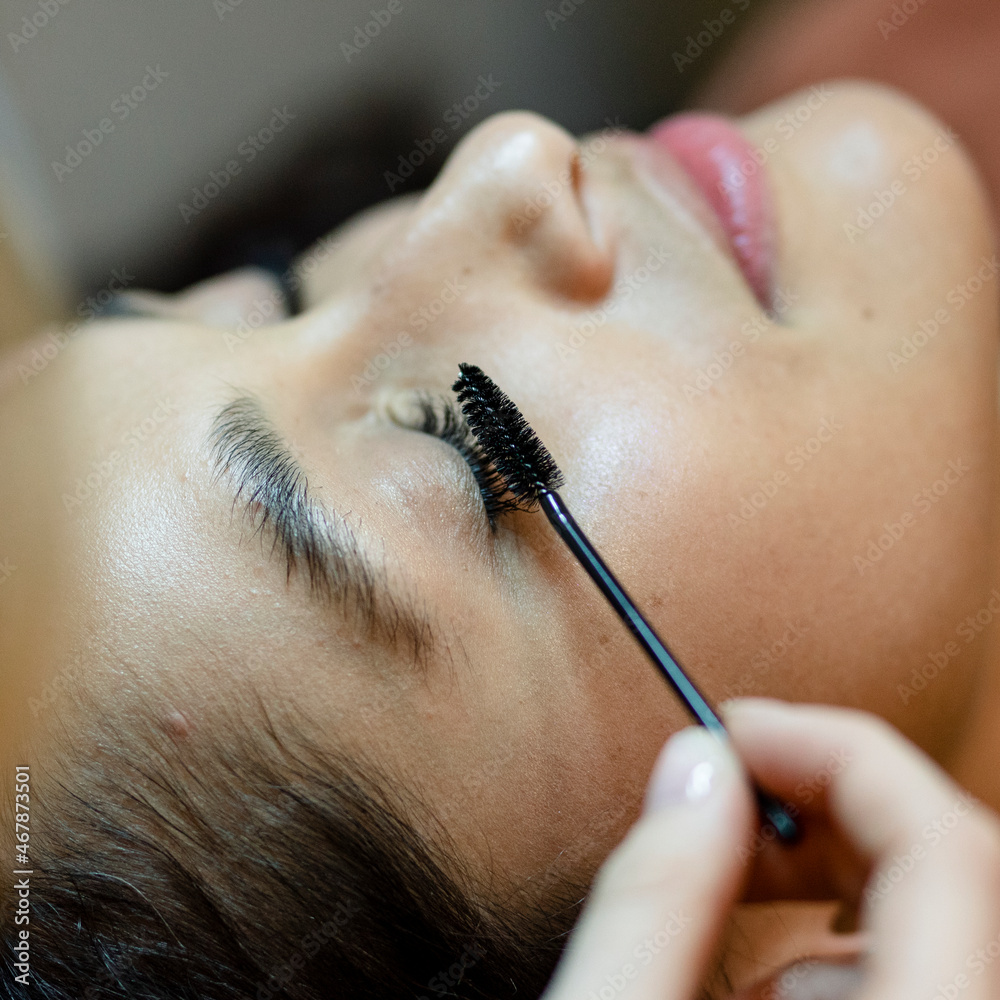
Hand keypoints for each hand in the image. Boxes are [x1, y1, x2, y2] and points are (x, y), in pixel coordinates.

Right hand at [541, 700, 999, 998]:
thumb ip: (653, 900)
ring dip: (830, 879)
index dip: (840, 753)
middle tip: (729, 790)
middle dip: (830, 802)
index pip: (944, 850)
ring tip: (728, 899)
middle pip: (956, 867)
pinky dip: (839, 945)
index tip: (737, 728)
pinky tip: (759, 981)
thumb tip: (693, 768)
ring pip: (943, 919)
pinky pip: (927, 970)